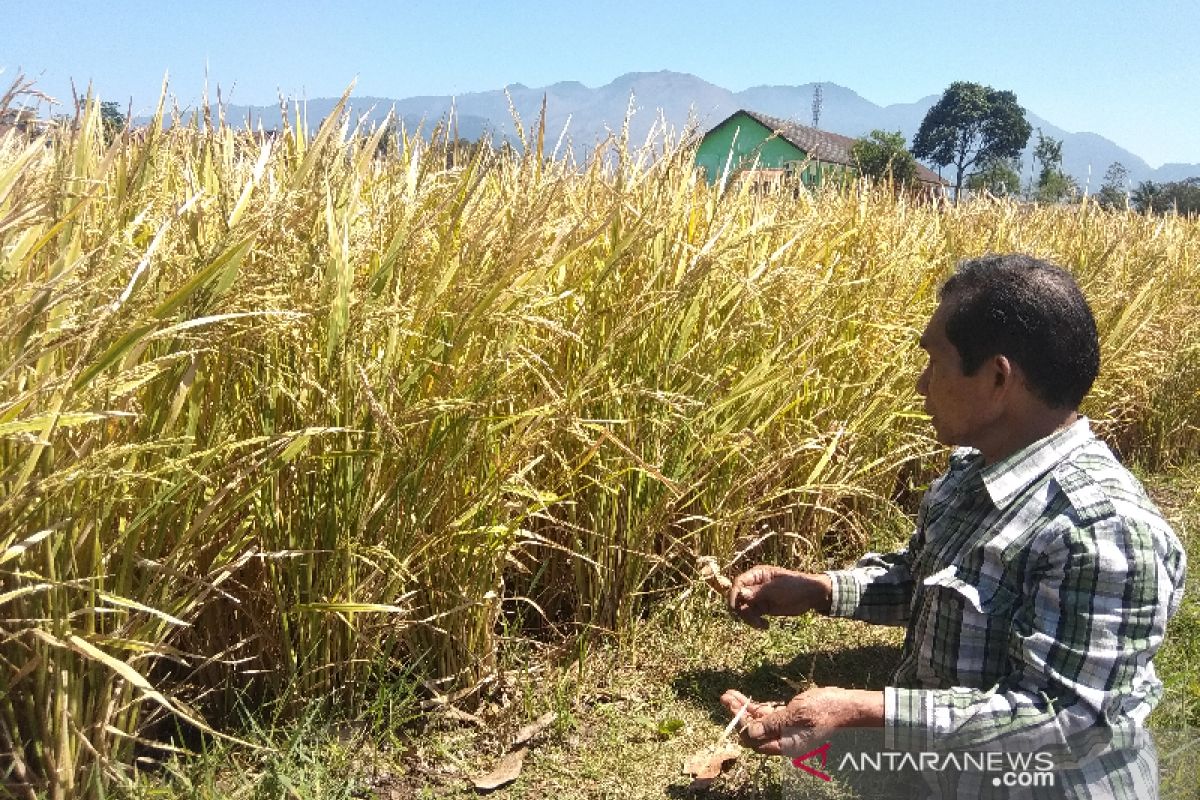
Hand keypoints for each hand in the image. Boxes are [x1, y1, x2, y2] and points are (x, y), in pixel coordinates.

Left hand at [720, 687, 882, 757]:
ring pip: (758, 721)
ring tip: (728, 694)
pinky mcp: (788, 718)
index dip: (742, 727)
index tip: (732, 710)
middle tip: (724, 698)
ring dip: (743, 708)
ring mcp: (785, 729)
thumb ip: (772, 724)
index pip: (755, 741)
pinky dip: (755, 706)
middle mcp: (783, 740)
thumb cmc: (824, 711)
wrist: (845, 706)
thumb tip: (749, 731)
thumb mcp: (796, 715)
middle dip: (738, 715)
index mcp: (786, 745)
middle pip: (754, 731)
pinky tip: (743, 697)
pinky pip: (767, 715)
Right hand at [727, 566, 831, 628]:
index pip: (738, 583)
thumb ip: (758, 592)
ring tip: (761, 625)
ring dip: (749, 618)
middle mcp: (755, 585)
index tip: (735, 608)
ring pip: (744, 609)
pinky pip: (752, 615)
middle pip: (738, 597)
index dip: (734, 595)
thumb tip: (740, 593)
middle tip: (752, 620)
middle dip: (741, 610)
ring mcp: (758, 597)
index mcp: (757, 574)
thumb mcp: (776, 589)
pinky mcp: (763, 608)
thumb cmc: (795, 587)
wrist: (810, 596)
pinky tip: (765, 626)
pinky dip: (755, 622)